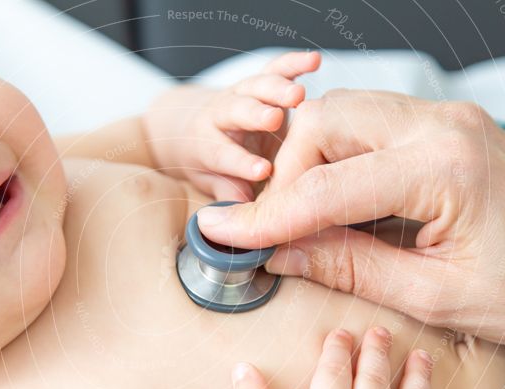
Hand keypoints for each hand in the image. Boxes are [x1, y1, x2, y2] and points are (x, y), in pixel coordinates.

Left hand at [143, 51, 320, 200]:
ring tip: (298, 94)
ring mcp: (241, 95)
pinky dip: (294, 63)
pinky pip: (276, 68)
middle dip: (255, 114)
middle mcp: (221, 114)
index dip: (242, 163)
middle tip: (273, 119)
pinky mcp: (259, 83)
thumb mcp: (208, 181)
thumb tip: (241, 211)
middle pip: (237, 111)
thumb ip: (225, 192)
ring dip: (277, 89)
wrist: (190, 127)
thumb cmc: (204, 162)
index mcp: (206, 143)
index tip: (263, 171)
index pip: (223, 154)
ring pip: (257, 87)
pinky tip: (314, 61)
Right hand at [197, 89, 504, 347]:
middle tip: (270, 229)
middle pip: (324, 122)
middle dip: (283, 176)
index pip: (326, 186)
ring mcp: (444, 118)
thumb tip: (277, 254)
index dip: (265, 214)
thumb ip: (348, 267)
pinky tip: (333, 199)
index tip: (221, 232)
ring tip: (298, 219)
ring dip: (306, 163)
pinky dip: (334, 158)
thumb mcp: (433, 295)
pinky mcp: (442, 126)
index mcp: (446, 169)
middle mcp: (443, 126)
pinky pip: (367, 124)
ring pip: (340, 115)